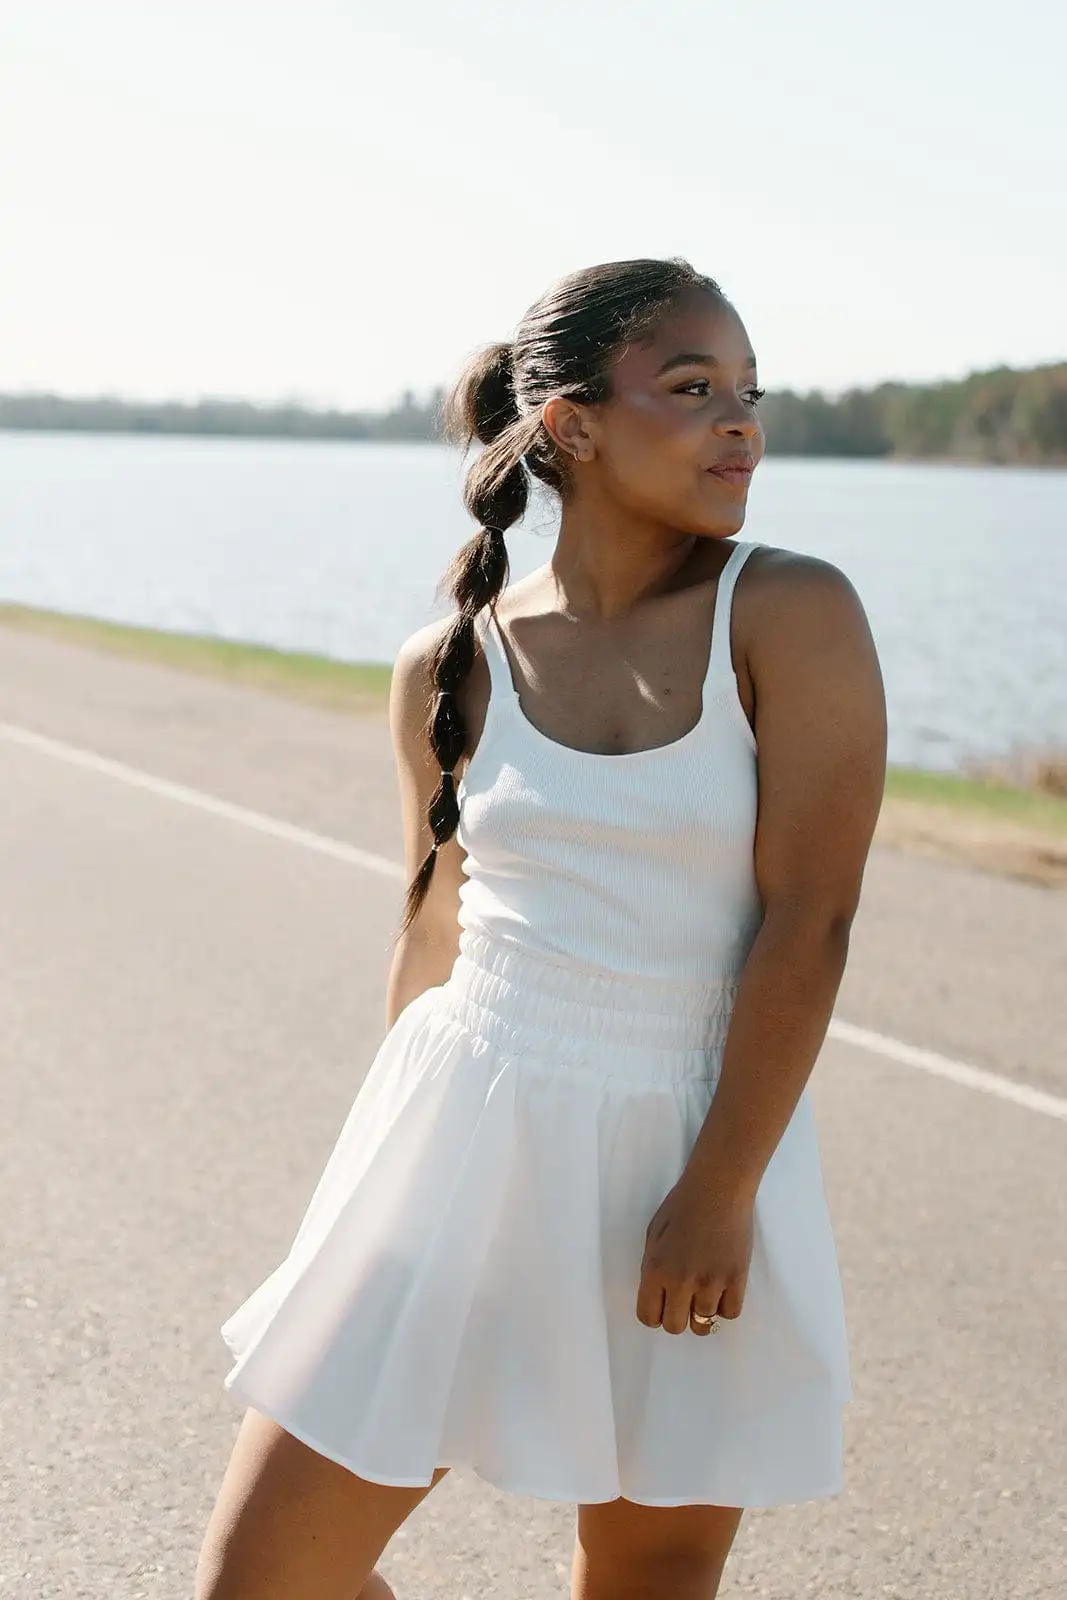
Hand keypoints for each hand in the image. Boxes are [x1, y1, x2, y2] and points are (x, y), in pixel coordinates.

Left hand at [635, 1172, 753, 1335]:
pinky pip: (730, 1313)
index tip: (663, 1305)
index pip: (648, 1317)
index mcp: (656, 1269)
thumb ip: (653, 1268)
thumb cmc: (681, 1206)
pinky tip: (722, 1291)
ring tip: (704, 1293)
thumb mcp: (654, 1235)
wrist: (718, 1188)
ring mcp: (711, 1282)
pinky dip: (725, 1307)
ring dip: (701, 1313)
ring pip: (704, 1324)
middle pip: (675, 1327)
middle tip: (683, 1300)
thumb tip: (658, 1296)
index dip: (655, 1315)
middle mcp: (682, 1281)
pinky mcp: (737, 1278)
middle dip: (677, 1317)